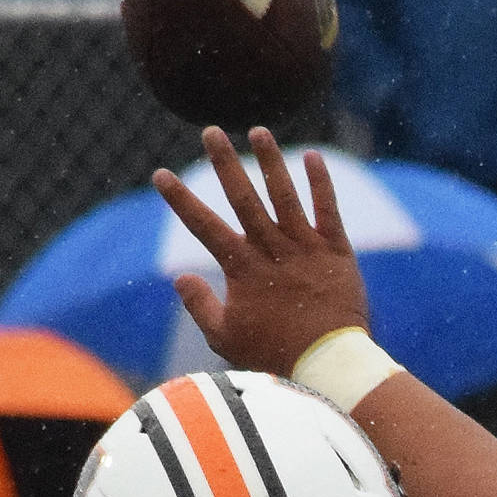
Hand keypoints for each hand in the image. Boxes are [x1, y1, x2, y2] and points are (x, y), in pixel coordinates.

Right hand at [153, 125, 370, 377]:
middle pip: (243, 198)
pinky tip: (313, 156)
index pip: (203, 225)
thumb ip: (200, 306)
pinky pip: (328, 210)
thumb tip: (179, 277)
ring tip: (259, 131)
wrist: (328, 366)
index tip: (161, 175)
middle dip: (225, 162)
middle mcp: (272, 250)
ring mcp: (305, 248)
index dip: (180, 200)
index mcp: (242, 269)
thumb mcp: (226, 338)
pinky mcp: (336, 252)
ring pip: (285, 195)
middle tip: (211, 131)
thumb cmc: (275, 357)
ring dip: (270, 161)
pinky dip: (321, 183)